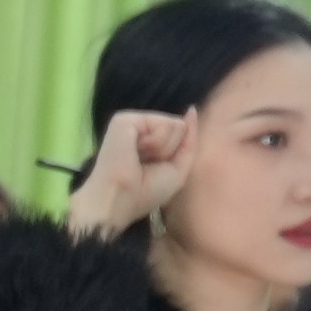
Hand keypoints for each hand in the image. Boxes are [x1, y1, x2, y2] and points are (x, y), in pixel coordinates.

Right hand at [65, 106, 194, 240]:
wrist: (120, 199)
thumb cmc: (146, 192)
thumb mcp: (178, 168)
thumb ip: (189, 140)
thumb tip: (191, 110)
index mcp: (149, 140)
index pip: (180, 132)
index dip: (175, 154)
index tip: (153, 169)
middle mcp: (140, 128)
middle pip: (180, 127)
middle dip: (170, 151)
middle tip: (145, 164)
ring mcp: (132, 121)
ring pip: (174, 124)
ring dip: (162, 149)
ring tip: (138, 159)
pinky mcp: (125, 119)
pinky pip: (163, 124)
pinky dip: (156, 143)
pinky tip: (136, 151)